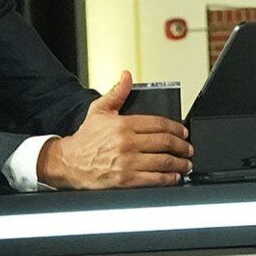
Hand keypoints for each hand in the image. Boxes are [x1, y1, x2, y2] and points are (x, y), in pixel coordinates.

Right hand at [37, 71, 192, 188]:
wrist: (68, 162)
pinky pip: (154, 179)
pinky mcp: (126, 180)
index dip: (176, 128)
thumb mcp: (99, 110)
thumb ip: (117, 93)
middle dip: (182, 146)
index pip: (159, 123)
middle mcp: (127, 143)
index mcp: (123, 124)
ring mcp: (127, 162)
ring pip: (163, 161)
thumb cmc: (85, 138)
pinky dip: (168, 178)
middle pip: (165, 142)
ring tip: (186, 163)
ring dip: (180, 163)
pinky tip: (174, 176)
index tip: (183, 132)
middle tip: (188, 148)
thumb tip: (126, 76)